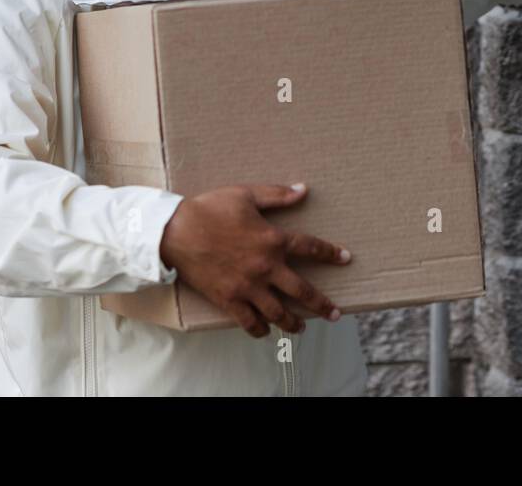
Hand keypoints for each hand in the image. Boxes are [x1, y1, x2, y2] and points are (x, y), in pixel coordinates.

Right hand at [159, 183, 351, 337]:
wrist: (175, 231)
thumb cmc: (210, 209)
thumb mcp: (246, 194)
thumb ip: (277, 195)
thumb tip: (304, 189)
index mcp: (273, 239)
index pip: (311, 248)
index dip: (330, 253)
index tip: (345, 258)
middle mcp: (265, 267)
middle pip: (301, 290)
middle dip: (321, 304)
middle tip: (335, 314)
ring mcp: (247, 286)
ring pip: (277, 312)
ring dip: (292, 322)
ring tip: (302, 327)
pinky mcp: (228, 300)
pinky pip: (248, 321)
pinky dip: (259, 330)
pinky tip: (265, 332)